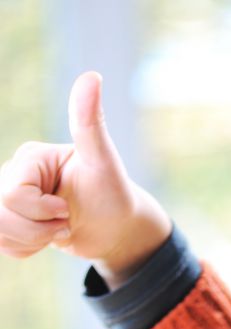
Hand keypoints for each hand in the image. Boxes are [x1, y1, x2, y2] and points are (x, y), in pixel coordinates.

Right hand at [0, 71, 170, 287]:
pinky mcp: (14, 220)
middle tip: (65, 222)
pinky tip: (48, 238)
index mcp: (30, 157)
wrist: (118, 228)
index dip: (40, 211)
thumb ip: (89, 124)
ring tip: (58, 230)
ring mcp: (11, 198)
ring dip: (32, 241)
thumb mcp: (103, 162)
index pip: (13, 195)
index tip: (65, 208)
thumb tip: (91, 77)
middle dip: (37, 230)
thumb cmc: (114, 194)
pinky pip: (2, 244)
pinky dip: (26, 249)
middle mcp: (15, 174)